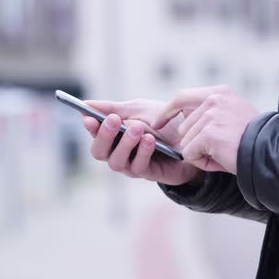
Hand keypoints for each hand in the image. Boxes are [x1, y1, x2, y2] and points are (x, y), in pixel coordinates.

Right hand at [81, 99, 203, 185]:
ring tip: (138, 128)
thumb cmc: (163, 124)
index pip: (95, 135)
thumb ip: (114, 108)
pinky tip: (150, 139)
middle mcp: (118, 153)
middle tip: (113, 120)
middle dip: (105, 135)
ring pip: (116, 162)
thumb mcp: (139, 109)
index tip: (88, 117)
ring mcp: (132, 165)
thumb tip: (87, 103)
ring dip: (125, 144)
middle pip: (99, 152)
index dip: (90, 127)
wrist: (192, 137)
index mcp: (114, 136)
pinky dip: (143, 152)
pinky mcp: (149, 174)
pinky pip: (138, 167)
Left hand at [152, 85, 258, 174]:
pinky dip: (202, 162)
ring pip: (185, 142)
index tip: (157, 123)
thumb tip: (181, 122)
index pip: (181, 96)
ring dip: (200, 154)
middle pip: (183, 126)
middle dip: (195, 143)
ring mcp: (211, 115)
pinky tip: (220, 160)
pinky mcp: (209, 133)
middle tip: (219, 149)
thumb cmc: (253, 140)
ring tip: (223, 153)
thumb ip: (209, 113)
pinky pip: (189, 153)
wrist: (270, 152)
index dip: (167, 111)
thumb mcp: (231, 115)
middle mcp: (213, 100)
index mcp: (219, 93)